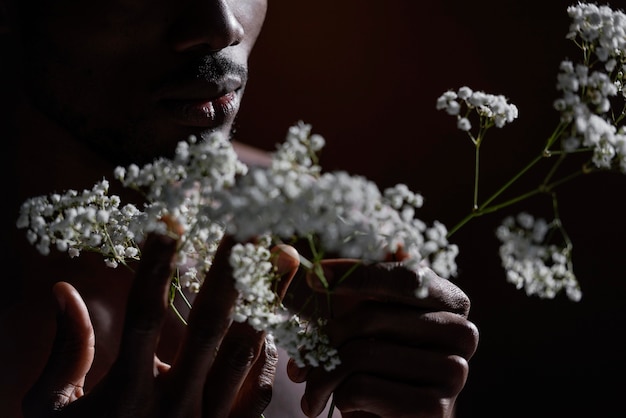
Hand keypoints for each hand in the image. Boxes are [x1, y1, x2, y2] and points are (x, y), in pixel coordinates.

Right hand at [22, 233, 299, 417]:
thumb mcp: (52, 410)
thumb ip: (64, 350)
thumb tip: (62, 289)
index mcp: (126, 394)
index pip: (145, 314)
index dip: (158, 265)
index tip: (172, 218)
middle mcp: (174, 406)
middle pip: (211, 323)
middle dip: (231, 267)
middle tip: (249, 218)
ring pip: (247, 352)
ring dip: (266, 300)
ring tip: (280, 253)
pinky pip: (259, 392)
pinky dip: (268, 356)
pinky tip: (273, 321)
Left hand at [286, 261, 478, 417]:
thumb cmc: (381, 366)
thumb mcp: (371, 319)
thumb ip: (353, 285)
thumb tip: (308, 266)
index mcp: (451, 302)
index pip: (403, 277)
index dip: (355, 275)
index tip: (316, 277)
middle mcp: (462, 333)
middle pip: (371, 315)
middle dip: (327, 336)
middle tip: (306, 355)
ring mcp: (453, 372)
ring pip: (361, 354)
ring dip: (323, 373)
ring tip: (315, 387)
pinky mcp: (435, 409)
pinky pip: (362, 388)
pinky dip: (337, 397)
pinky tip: (340, 404)